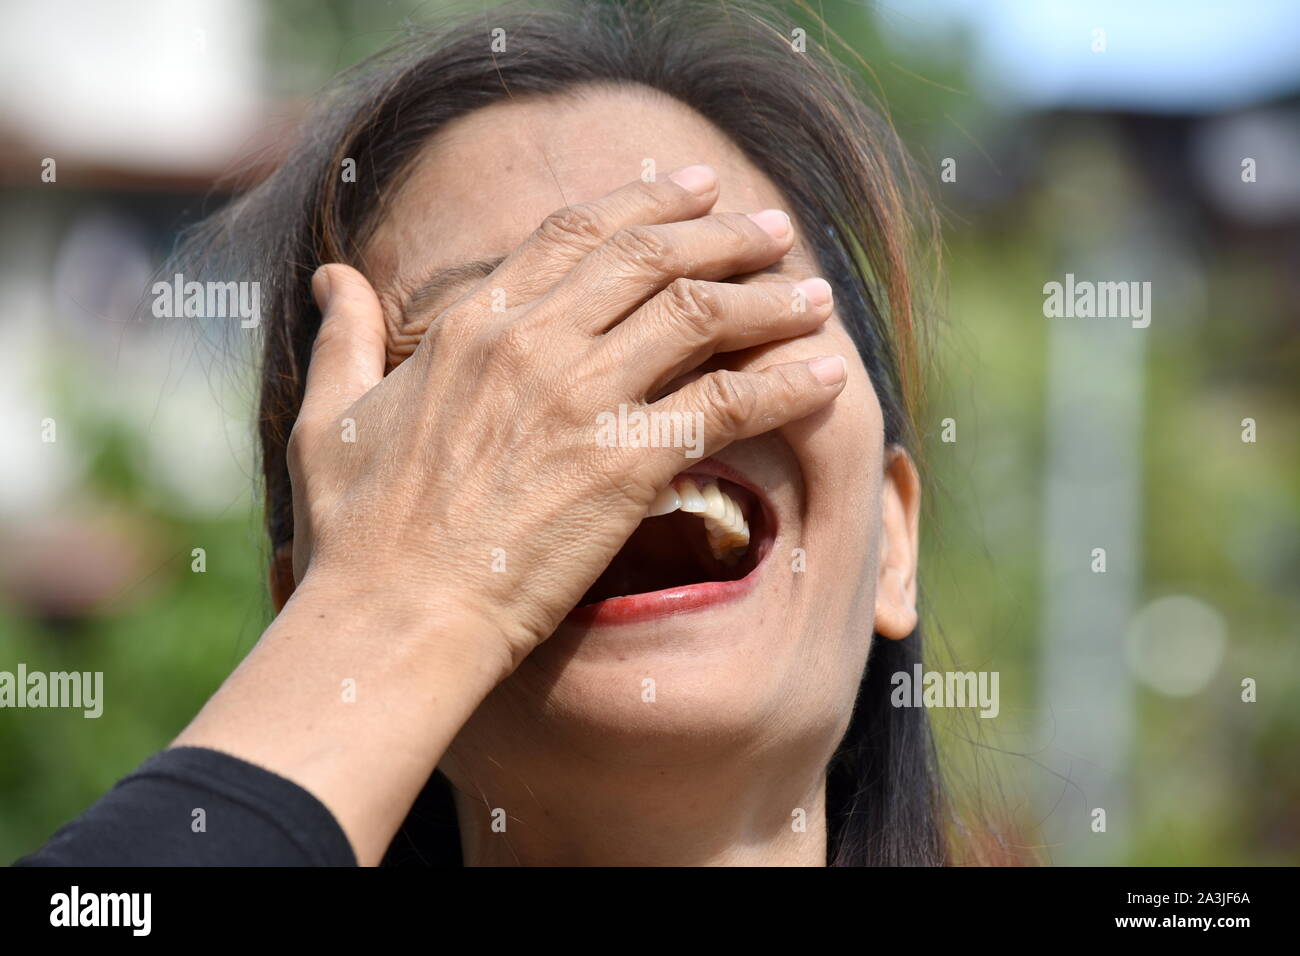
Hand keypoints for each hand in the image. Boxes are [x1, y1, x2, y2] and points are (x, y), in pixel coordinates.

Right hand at [288, 165, 847, 675]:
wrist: (392, 620)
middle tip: (774, 226)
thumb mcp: (328, 420)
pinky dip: (786, 381)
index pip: (572, 232)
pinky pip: (727, 403)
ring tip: (815, 291)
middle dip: (724, 232)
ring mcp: (583, 399)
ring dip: (768, 296)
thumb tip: (333, 282)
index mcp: (471, 324)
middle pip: (651, 257)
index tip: (693, 187)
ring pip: (700, 314)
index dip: (643, 201)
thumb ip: (342, 341)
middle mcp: (534, 343)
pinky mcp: (626, 463)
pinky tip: (829, 371)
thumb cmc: (355, 535)